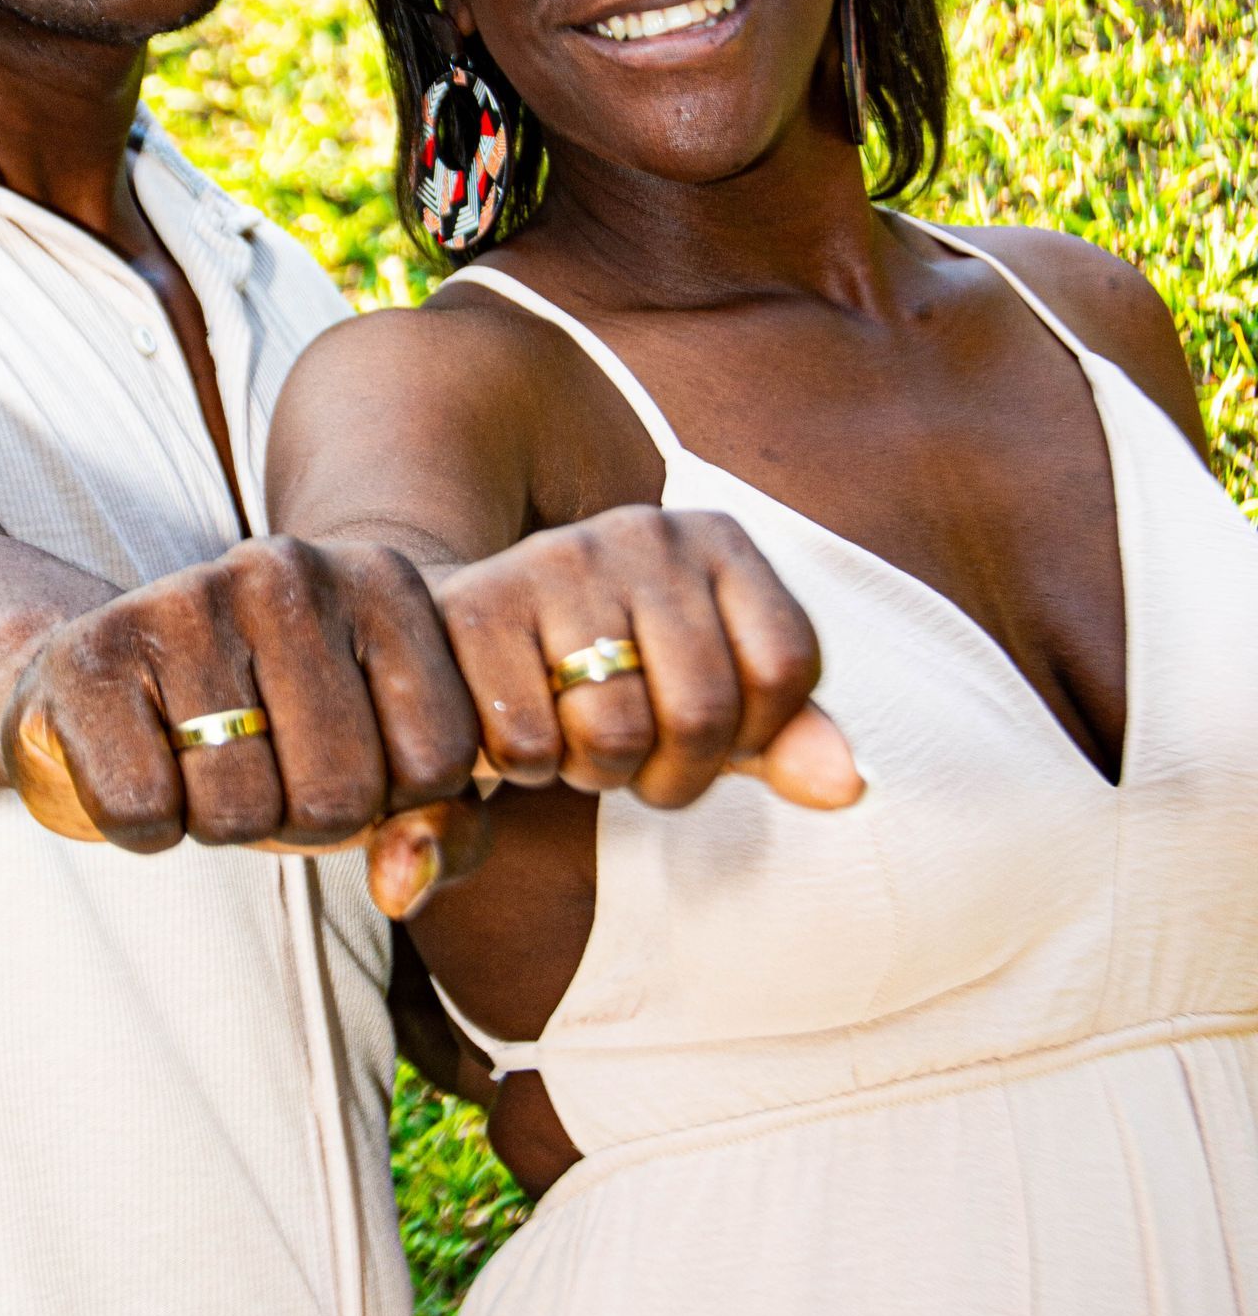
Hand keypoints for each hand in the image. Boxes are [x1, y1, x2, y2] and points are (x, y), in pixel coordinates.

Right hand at [0, 541, 489, 897]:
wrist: (116, 670)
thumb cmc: (279, 726)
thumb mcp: (388, 765)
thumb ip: (445, 827)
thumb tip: (400, 887)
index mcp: (384, 582)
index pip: (440, 762)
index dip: (394, 798)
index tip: (352, 755)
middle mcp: (290, 571)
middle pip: (339, 798)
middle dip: (300, 818)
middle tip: (264, 766)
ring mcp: (187, 598)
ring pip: (241, 812)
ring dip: (219, 822)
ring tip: (202, 759)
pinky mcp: (92, 651)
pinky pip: (144, 811)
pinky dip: (142, 824)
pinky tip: (142, 759)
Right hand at [437, 508, 861, 811]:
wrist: (467, 636)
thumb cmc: (609, 674)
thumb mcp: (710, 694)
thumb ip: (785, 737)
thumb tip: (848, 785)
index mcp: (718, 538)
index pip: (786, 668)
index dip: (751, 737)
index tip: (705, 733)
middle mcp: (645, 529)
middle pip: (704, 713)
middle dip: (672, 775)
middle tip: (634, 758)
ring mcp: (559, 559)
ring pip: (615, 734)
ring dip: (595, 773)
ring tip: (576, 737)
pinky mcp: (480, 605)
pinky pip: (530, 745)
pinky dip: (527, 768)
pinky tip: (519, 724)